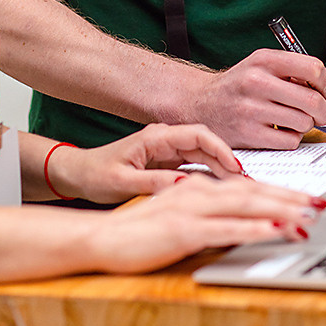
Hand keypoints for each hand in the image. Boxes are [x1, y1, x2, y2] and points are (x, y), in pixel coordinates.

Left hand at [48, 124, 248, 204]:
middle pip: (206, 144)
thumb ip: (154, 183)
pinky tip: (221, 190)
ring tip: (240, 188)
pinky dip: (210, 176)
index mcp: (156, 137)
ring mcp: (167, 150)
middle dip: (227, 161)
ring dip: (221, 170)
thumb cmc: (96, 175)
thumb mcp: (123, 182)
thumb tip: (185, 185)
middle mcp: (165, 140)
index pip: (198, 135)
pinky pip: (195, 166)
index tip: (236, 167)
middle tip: (246, 182)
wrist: (78, 175)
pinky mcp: (167, 163)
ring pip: (203, 156)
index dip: (221, 149)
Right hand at [90, 175, 325, 274]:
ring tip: (309, 216)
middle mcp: (199, 192)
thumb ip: (208, 218)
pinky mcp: (183, 230)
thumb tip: (240, 225)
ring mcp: (191, 210)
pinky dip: (254, 228)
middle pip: (253, 192)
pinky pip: (226, 228)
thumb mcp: (180, 220)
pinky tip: (275, 230)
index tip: (305, 199)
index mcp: (198, 187)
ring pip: (245, 205)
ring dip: (281, 209)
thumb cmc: (138, 232)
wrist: (100, 239)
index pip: (247, 188)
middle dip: (290, 198)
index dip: (279, 192)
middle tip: (320, 204)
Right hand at [190, 49, 325, 149]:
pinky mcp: (247, 134)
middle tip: (321, 114)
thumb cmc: (241, 85)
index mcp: (264, 59)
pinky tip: (280, 131)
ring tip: (295, 120)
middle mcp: (256, 81)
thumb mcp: (268, 68)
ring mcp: (250, 109)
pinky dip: (292, 139)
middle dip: (324, 111)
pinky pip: (289, 141)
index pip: (312, 68)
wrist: (200, 103)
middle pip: (313, 100)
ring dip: (306, 125)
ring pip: (303, 122)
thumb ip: (307, 75)